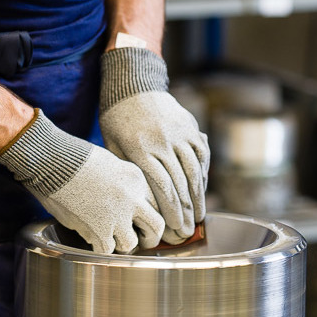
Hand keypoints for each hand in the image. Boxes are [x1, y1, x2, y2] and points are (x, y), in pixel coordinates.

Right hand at [0, 109, 164, 253]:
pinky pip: (107, 250)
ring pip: (132, 244)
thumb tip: (128, 205)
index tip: (143, 221)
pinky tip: (91, 237)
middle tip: (141, 240)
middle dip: (150, 237)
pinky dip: (99, 247)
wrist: (53, 161)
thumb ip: (124, 184)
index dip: (150, 214)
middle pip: (156, 226)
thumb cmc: (75, 158)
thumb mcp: (110, 163)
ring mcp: (117, 215)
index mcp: (137, 178)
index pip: (157, 203)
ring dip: (120, 244)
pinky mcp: (99, 229)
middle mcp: (132, 197)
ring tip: (109, 237)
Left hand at [99, 46, 209, 244]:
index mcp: (140, 148)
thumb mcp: (113, 146)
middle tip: (187, 231)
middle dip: (184, 211)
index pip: (161, 187)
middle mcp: (163, 140)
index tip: (174, 230)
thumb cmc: (116, 120)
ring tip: (198, 216)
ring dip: (198, 197)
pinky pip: (201, 154)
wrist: (133, 85)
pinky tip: (201, 190)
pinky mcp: (189, 126)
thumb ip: (128, 172)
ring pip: (194, 170)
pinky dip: (203, 174)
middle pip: (179, 183)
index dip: (170, 212)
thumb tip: (140, 204)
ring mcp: (179, 132)